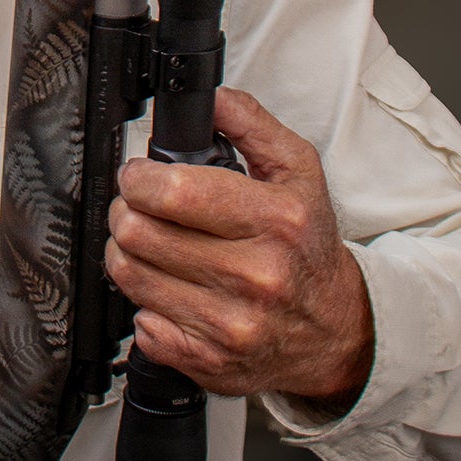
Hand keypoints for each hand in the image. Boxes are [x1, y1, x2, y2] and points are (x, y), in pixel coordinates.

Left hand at [106, 88, 372, 406]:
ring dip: (127, 256)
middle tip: (138, 210)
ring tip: (149, 247)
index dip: (139, 179)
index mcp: (276, 220)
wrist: (334, 330)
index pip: (173, 192)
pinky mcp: (210, 362)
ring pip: (131, 277)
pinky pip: (142, 327)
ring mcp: (232, 324)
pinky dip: (145, 307)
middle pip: (140, 233)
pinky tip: (169, 293)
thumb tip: (211, 99)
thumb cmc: (307, 247)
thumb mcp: (297, 173)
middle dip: (127, 213)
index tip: (139, 178)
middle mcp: (256, 275)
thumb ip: (252, 125)